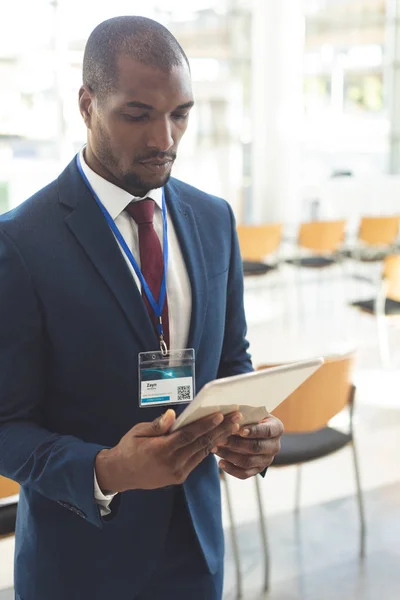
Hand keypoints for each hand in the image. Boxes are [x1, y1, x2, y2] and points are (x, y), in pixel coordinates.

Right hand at [95, 409, 241, 492]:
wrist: (120, 474)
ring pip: (202, 452)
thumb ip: (157, 425)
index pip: (189, 435)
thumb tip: (173, 415)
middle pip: (202, 444)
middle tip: (237, 418)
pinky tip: (219, 438)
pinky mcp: (179, 477)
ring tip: (234, 426)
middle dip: (221, 429)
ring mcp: (177, 472)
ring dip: (219, 438)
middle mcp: (172, 463)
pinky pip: (196, 460)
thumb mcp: (138, 432)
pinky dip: (208, 448)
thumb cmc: (129, 447)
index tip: (220, 414)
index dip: (206, 425)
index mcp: (161, 450)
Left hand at [213, 415, 283, 479]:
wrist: (254, 429)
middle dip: (236, 444)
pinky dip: (231, 470)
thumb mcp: (251, 411)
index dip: (254, 431)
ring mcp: (267, 460)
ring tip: (215, 448)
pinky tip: (220, 462)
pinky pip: (244, 474)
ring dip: (230, 456)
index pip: (267, 431)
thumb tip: (229, 416)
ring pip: (248, 462)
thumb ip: (244, 414)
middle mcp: (275, 446)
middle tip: (220, 439)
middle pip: (256, 448)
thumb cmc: (250, 416)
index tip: (240, 430)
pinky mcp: (258, 470)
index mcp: (277, 428)